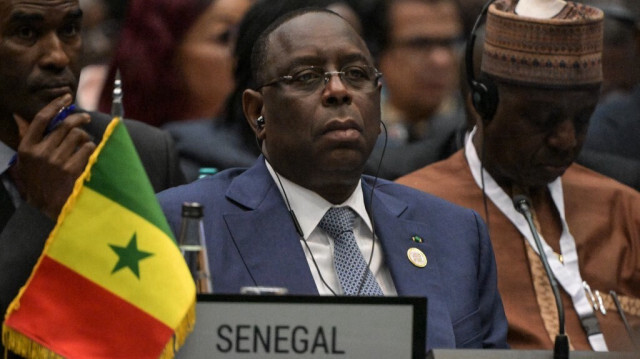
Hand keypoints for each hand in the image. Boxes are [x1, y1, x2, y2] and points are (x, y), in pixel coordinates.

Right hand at [9, 94, 95, 218]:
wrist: (46, 207)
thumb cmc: (38, 181)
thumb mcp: (26, 161)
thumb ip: (29, 139)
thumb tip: (24, 117)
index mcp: (27, 147)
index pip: (41, 118)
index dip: (55, 105)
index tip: (67, 97)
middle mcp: (40, 152)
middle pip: (64, 125)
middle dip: (79, 118)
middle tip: (86, 118)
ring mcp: (56, 161)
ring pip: (78, 135)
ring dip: (85, 137)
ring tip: (84, 143)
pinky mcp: (71, 169)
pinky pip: (87, 148)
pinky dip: (90, 149)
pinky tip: (87, 155)